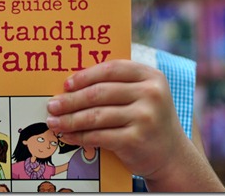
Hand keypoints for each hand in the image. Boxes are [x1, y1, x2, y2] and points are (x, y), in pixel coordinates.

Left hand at [45, 60, 189, 179]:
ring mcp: (145, 117)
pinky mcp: (136, 139)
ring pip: (96, 115)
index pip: (111, 68)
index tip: (66, 84)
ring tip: (54, 121)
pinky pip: (99, 135)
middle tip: (52, 105)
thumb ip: (117, 84)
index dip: (85, 75)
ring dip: (70, 119)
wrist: (172, 156)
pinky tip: (68, 136)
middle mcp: (150, 94)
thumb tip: (73, 84)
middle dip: (70, 100)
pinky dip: (79, 136)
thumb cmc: (148, 120)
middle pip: (99, 93)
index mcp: (150, 76)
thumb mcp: (142, 95)